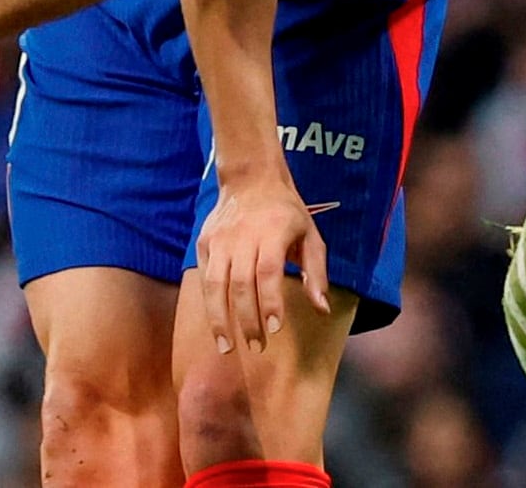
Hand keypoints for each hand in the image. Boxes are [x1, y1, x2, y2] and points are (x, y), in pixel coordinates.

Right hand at [194, 171, 331, 353]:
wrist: (251, 179)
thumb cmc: (287, 213)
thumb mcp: (311, 235)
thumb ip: (316, 272)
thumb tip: (322, 309)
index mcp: (272, 232)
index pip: (267, 272)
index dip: (270, 301)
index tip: (275, 329)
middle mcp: (242, 237)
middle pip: (240, 283)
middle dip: (247, 319)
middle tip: (256, 346)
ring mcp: (219, 240)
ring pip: (214, 284)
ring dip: (219, 319)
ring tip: (226, 346)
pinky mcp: (204, 243)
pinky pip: (204, 278)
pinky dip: (209, 303)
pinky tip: (217, 324)